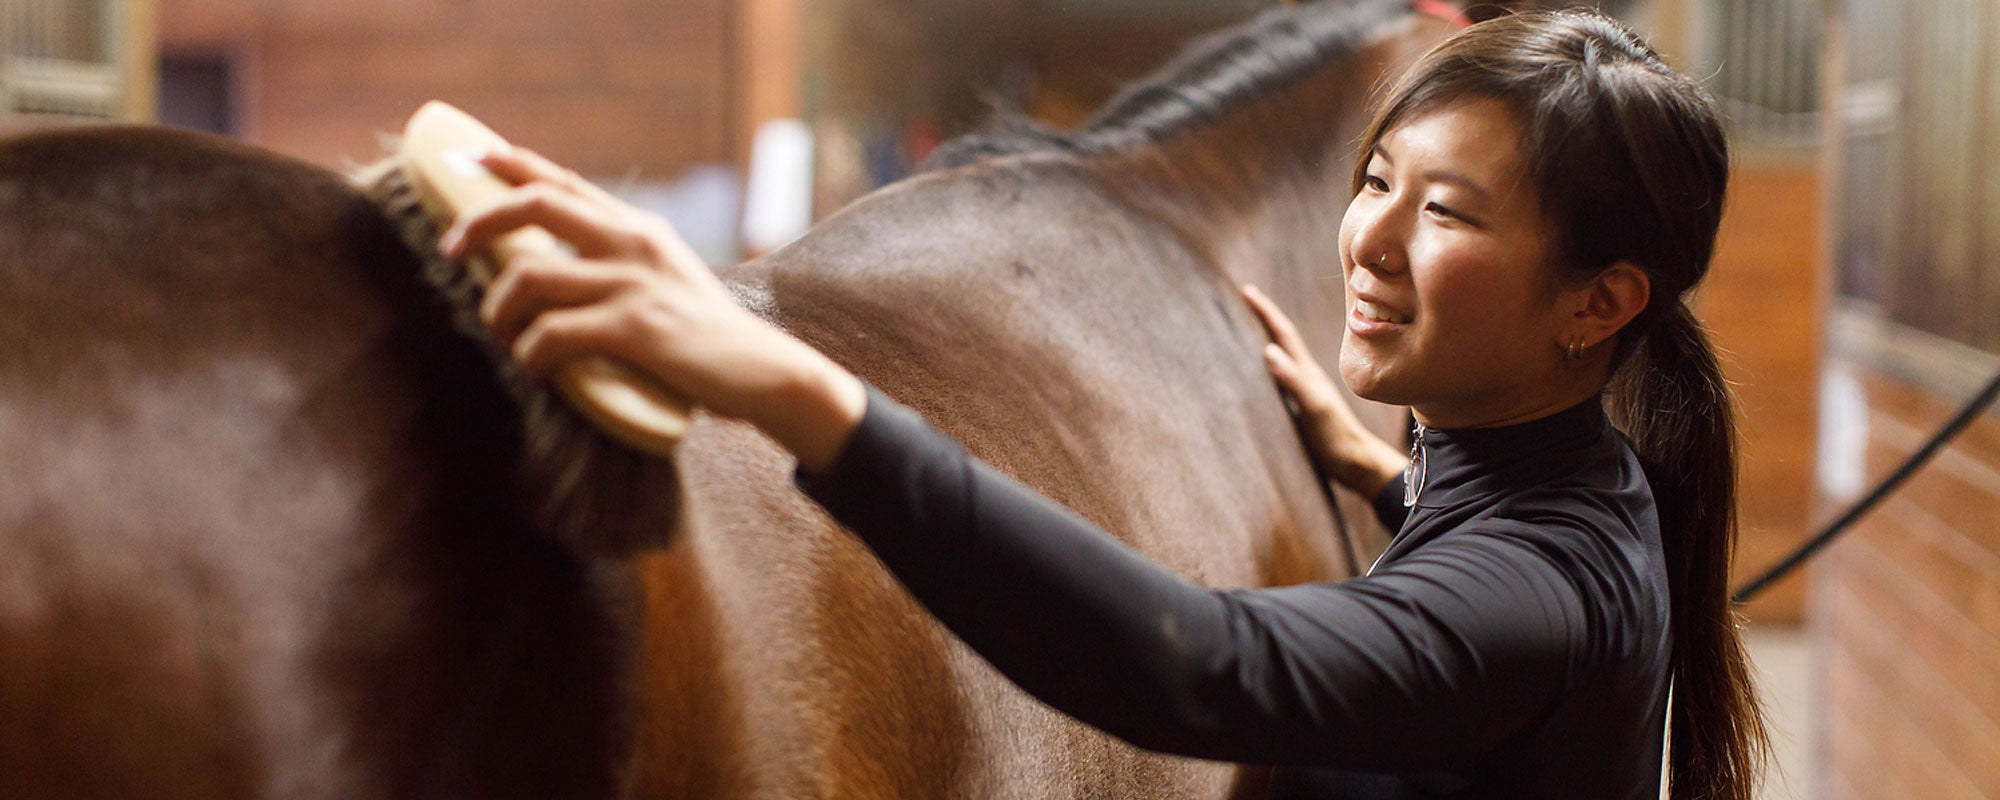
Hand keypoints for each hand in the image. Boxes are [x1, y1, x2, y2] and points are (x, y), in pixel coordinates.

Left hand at [438, 145, 865, 471]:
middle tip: (450, 249)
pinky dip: (530, 357)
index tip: (472, 158)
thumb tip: (557, 271)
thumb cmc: (709, 339)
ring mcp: (633, 283)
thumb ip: (622, 265)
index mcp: (640, 228)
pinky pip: (550, 336)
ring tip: (503, 336)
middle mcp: (634, 243)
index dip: (512, 164)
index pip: (565, 182)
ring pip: (528, 278)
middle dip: (480, 221)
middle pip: (537, 205)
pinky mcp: (633, 328)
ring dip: (498, 311)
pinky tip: (537, 370)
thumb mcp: (668, 281)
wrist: (764, 372)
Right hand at [1241, 285, 1405, 497]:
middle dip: (1263, 318)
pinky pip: (1281, 379)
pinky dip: (1268, 368)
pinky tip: (1262, 373)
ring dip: (1265, 340)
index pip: (1283, 334)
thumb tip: (1268, 350)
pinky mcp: (1303, 409)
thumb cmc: (1337, 439)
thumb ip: (1294, 380)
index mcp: (1308, 373)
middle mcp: (1306, 377)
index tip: (1246, 291)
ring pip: (1282, 358)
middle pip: (1282, 340)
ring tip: (1247, 328)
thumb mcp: (1315, 408)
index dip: (1265, 311)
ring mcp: (1305, 393)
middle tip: (1245, 299)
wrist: (1358, 465)